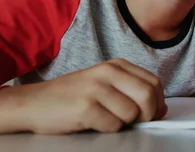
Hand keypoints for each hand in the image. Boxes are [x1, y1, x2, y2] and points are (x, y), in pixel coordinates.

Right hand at [0, 58, 166, 134]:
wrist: (34, 103)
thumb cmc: (72, 96)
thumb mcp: (104, 83)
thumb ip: (132, 90)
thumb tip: (160, 109)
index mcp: (116, 65)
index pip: (154, 82)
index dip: (158, 102)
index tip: (152, 114)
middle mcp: (108, 73)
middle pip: (148, 96)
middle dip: (148, 114)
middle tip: (136, 122)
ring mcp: (96, 89)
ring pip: (131, 113)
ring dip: (123, 123)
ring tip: (106, 119)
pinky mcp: (85, 107)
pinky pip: (113, 125)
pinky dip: (108, 129)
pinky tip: (94, 122)